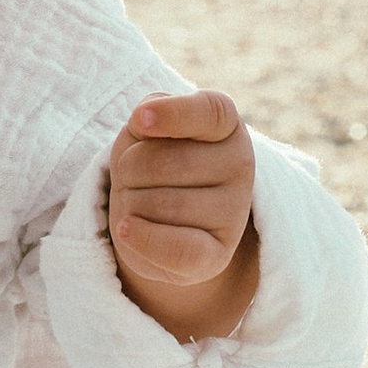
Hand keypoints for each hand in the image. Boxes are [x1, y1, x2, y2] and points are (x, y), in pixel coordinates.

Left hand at [105, 91, 258, 341]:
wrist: (165, 223)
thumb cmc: (156, 161)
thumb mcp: (148, 128)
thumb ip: (147, 113)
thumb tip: (142, 121)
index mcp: (227, 125)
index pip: (210, 111)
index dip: (172, 114)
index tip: (139, 119)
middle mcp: (240, 165)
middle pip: (162, 161)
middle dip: (128, 169)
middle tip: (135, 176)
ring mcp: (233, 213)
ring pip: (157, 204)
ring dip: (130, 203)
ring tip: (141, 203)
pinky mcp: (217, 256)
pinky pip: (177, 250)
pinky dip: (142, 239)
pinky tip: (127, 228)